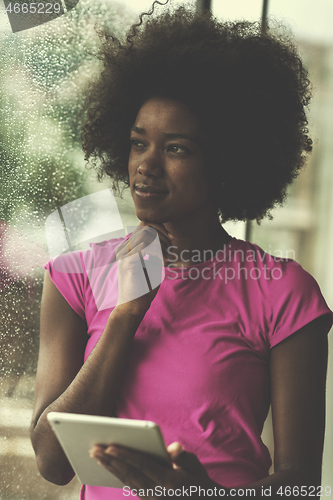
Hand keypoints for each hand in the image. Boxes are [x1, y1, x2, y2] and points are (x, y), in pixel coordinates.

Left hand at [90, 441, 221, 499]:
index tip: (109, 447)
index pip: (142, 465)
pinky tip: (108, 466)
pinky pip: (130, 487)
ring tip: (96, 456)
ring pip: (126, 482)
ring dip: (110, 468)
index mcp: (170, 482)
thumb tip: (171, 449)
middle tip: (94, 449)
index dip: (125, 456)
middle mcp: (158, 494)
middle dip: (110, 461)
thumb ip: (182, 456)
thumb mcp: (196, 466)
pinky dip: (118, 475)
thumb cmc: (200, 482)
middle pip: (129, 475)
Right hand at [114, 221, 173, 317]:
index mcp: (127, 249)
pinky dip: (157, 250)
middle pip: (145, 227)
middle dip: (162, 235)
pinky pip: (145, 245)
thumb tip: (163, 241)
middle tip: (171, 248)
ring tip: (168, 255)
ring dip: (161, 242)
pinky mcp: (127, 261)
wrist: (133, 306)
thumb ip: (154, 253)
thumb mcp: (151, 266)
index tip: (171, 240)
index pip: (143, 227)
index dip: (160, 230)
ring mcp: (123, 254)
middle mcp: (123, 249)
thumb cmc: (143, 288)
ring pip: (146, 234)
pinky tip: (163, 260)